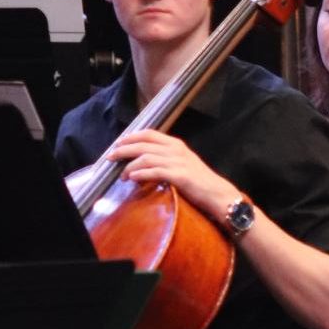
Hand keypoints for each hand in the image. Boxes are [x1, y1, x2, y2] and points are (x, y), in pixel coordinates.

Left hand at [109, 129, 235, 223]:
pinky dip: (141, 173)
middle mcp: (176, 150)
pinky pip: (155, 171)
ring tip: (122, 175)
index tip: (118, 143)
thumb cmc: (200, 182)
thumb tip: (143, 161)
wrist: (218, 194)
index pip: (149, 134)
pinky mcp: (180, 175)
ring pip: (146, 157)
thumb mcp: (183, 164)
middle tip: (111, 157)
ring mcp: (178, 162)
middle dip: (124, 149)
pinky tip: (133, 178)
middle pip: (144, 144)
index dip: (132, 137)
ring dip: (130, 166)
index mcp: (176, 144)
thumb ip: (166, 159)